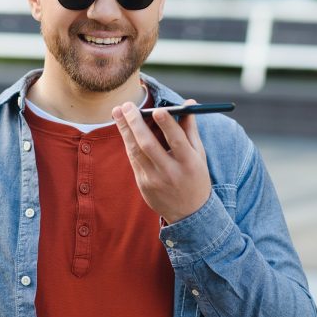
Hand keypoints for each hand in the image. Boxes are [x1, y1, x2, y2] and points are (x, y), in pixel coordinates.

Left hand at [112, 99, 211, 223]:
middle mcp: (171, 172)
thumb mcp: (199, 154)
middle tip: (128, 105)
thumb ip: (190, 129)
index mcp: (189, 163)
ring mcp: (154, 180)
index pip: (177, 141)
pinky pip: (133, 159)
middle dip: (136, 123)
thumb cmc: (195, 176)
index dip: (167, 125)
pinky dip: (128, 142)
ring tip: (118, 112)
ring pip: (135, 151)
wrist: (189, 213)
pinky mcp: (143, 184)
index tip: (157, 109)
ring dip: (124, 130)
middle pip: (149, 145)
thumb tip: (189, 103)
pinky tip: (123, 128)